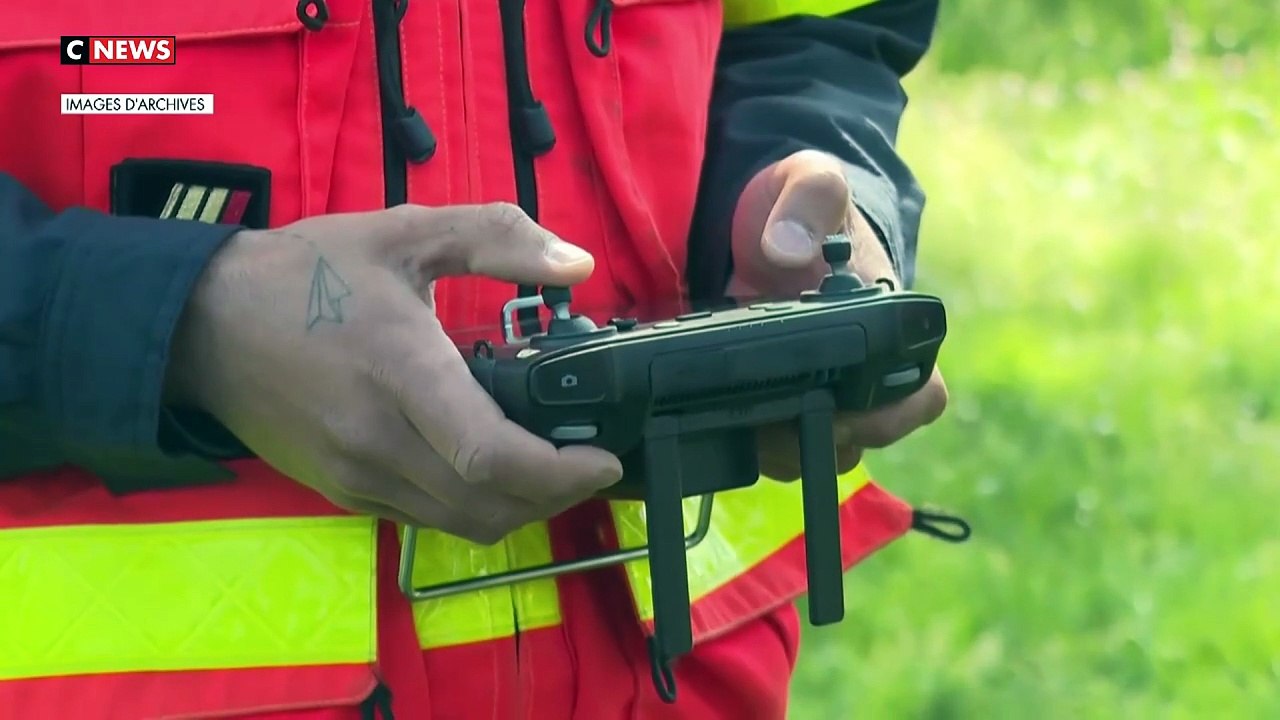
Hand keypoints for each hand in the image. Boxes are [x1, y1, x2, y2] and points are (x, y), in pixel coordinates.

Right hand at [166, 203, 622, 543]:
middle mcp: (378, 441)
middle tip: (590, 465)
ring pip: (460, 524)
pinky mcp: (343, 493)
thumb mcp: (404, 233)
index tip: (605, 459)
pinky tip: (491, 474)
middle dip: (555, 497)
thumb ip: (497, 238)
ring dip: (519, 510)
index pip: (490, 457)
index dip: (560, 473)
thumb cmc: (308, 273)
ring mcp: (356, 476)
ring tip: (554, 473)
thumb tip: (580, 262)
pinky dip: (472, 509)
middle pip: (487, 506)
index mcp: (400, 373)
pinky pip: (425, 519)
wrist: (203, 324)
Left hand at [729, 149, 947, 479]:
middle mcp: (861, 372)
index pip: (921, 396)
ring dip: (784, 447)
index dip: (892, 415)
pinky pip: (777, 446)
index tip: (844, 409)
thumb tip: (785, 250)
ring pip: (820, 453)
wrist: (764, 221)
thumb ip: (808, 203)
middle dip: (822, 440)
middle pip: (864, 440)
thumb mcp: (810, 183)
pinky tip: (723, 417)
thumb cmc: (802, 205)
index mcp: (888, 328)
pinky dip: (754, 441)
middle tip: (774, 419)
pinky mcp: (775, 401)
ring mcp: (819, 392)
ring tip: (745, 420)